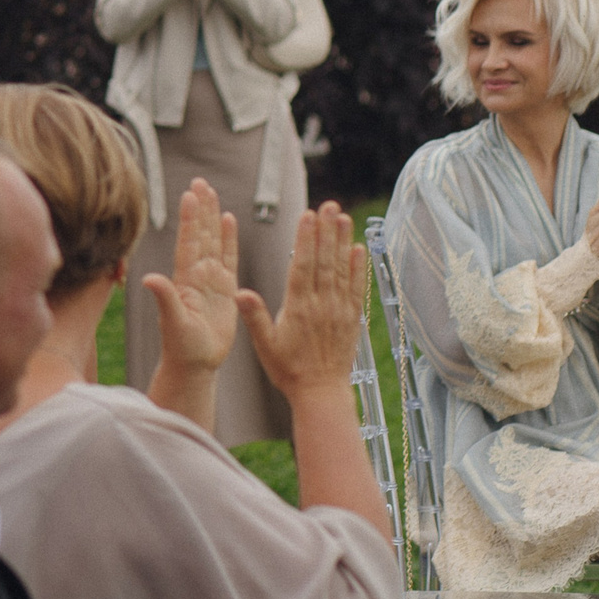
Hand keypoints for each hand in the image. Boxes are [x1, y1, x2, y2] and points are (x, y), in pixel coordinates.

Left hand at [143, 178, 239, 377]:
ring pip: (213, 241)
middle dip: (200, 208)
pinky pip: (229, 258)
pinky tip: (229, 219)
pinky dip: (229, 239)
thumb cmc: (182, 347)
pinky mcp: (226, 289)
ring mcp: (211, 280)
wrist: (194, 364)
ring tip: (211, 191)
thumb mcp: (173, 322)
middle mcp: (196, 275)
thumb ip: (164, 298)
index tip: (189, 194)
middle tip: (200, 181)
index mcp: (184, 280)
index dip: (189, 219)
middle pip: (200, 234)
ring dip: (212, 217)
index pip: (188, 242)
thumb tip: (148, 278)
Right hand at [240, 202, 368, 400]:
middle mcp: (322, 304)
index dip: (306, 239)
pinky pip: (356, 287)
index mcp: (299, 307)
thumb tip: (239, 293)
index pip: (303, 265)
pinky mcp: (352, 317)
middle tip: (328, 205)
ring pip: (342, 269)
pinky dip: (358, 267)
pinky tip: (358, 249)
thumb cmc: (288, 369)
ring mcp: (340, 310)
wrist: (321, 392)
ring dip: (343, 241)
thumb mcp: (264, 344)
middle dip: (326, 231)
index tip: (307, 216)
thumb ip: (254, 316)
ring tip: (343, 217)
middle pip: (325, 261)